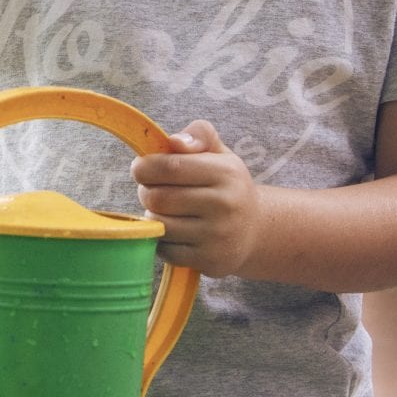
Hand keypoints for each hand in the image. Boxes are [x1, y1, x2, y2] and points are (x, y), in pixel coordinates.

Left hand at [131, 120, 261, 276]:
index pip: (169, 166)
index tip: (140, 168)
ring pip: (159, 225)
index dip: (145, 167)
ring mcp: (217, 236)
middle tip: (152, 190)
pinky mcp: (209, 260)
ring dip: (153, 217)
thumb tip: (174, 141)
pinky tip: (175, 232)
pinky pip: (166, 251)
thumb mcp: (220, 154)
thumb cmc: (227, 186)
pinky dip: (162, 241)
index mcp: (225, 173)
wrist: (256, 230)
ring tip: (165, 211)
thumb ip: (199, 135)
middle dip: (146, 192)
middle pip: (158, 198)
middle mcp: (224, 205)